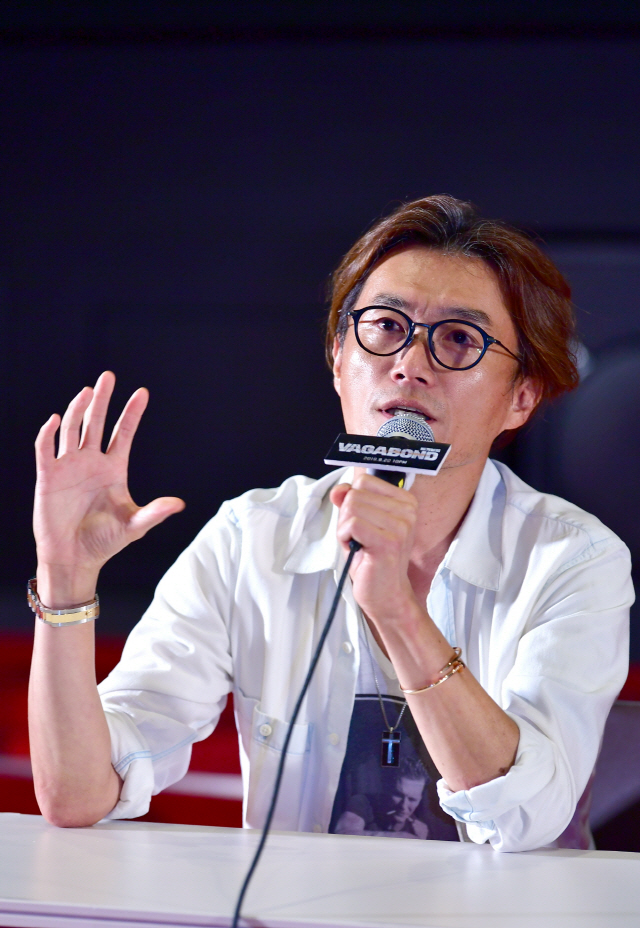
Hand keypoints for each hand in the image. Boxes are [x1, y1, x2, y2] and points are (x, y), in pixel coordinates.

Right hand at [34, 371, 184, 604]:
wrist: (75, 558)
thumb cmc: (105, 542)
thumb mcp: (134, 526)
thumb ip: (154, 513)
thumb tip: (179, 504)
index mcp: (114, 468)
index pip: (124, 433)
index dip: (132, 413)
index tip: (143, 392)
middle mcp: (91, 462)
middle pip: (97, 423)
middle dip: (103, 400)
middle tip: (109, 376)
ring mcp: (69, 467)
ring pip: (72, 429)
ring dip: (78, 410)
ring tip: (87, 392)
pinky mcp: (48, 477)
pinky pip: (46, 449)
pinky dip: (48, 434)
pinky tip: (54, 419)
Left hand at [330, 472, 418, 622]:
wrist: (386, 594)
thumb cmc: (372, 558)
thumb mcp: (359, 523)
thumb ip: (350, 501)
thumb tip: (339, 489)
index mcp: (406, 501)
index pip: (364, 481)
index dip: (353, 502)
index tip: (363, 524)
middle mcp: (408, 510)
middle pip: (355, 494)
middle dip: (347, 517)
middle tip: (360, 538)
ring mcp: (401, 526)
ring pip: (351, 507)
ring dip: (346, 529)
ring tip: (360, 544)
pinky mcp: (389, 541)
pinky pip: (352, 524)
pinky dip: (345, 538)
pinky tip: (358, 550)